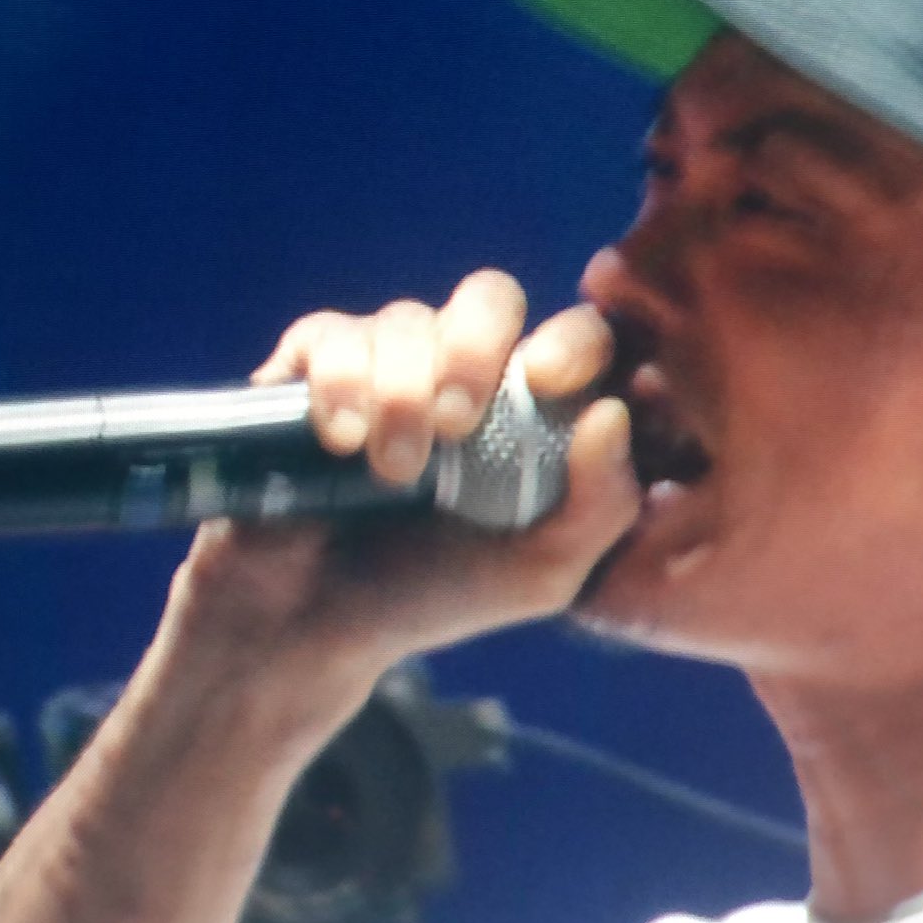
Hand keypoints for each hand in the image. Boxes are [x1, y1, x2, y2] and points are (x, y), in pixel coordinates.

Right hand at [163, 270, 638, 704]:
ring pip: (406, 320)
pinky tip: (341, 440)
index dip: (571, 341)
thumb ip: (603, 506)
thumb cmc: (436, 595)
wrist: (316, 627)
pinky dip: (341, 383)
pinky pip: (332, 335)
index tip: (550, 382)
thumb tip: (611, 414)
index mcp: (529, 408)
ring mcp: (385, 360)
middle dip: (474, 349)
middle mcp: (459, 368)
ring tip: (391, 473)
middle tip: (456, 424)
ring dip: (401, 394)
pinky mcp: (311, 366)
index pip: (574, 335)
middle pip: (489, 296)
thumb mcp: (541, 574)